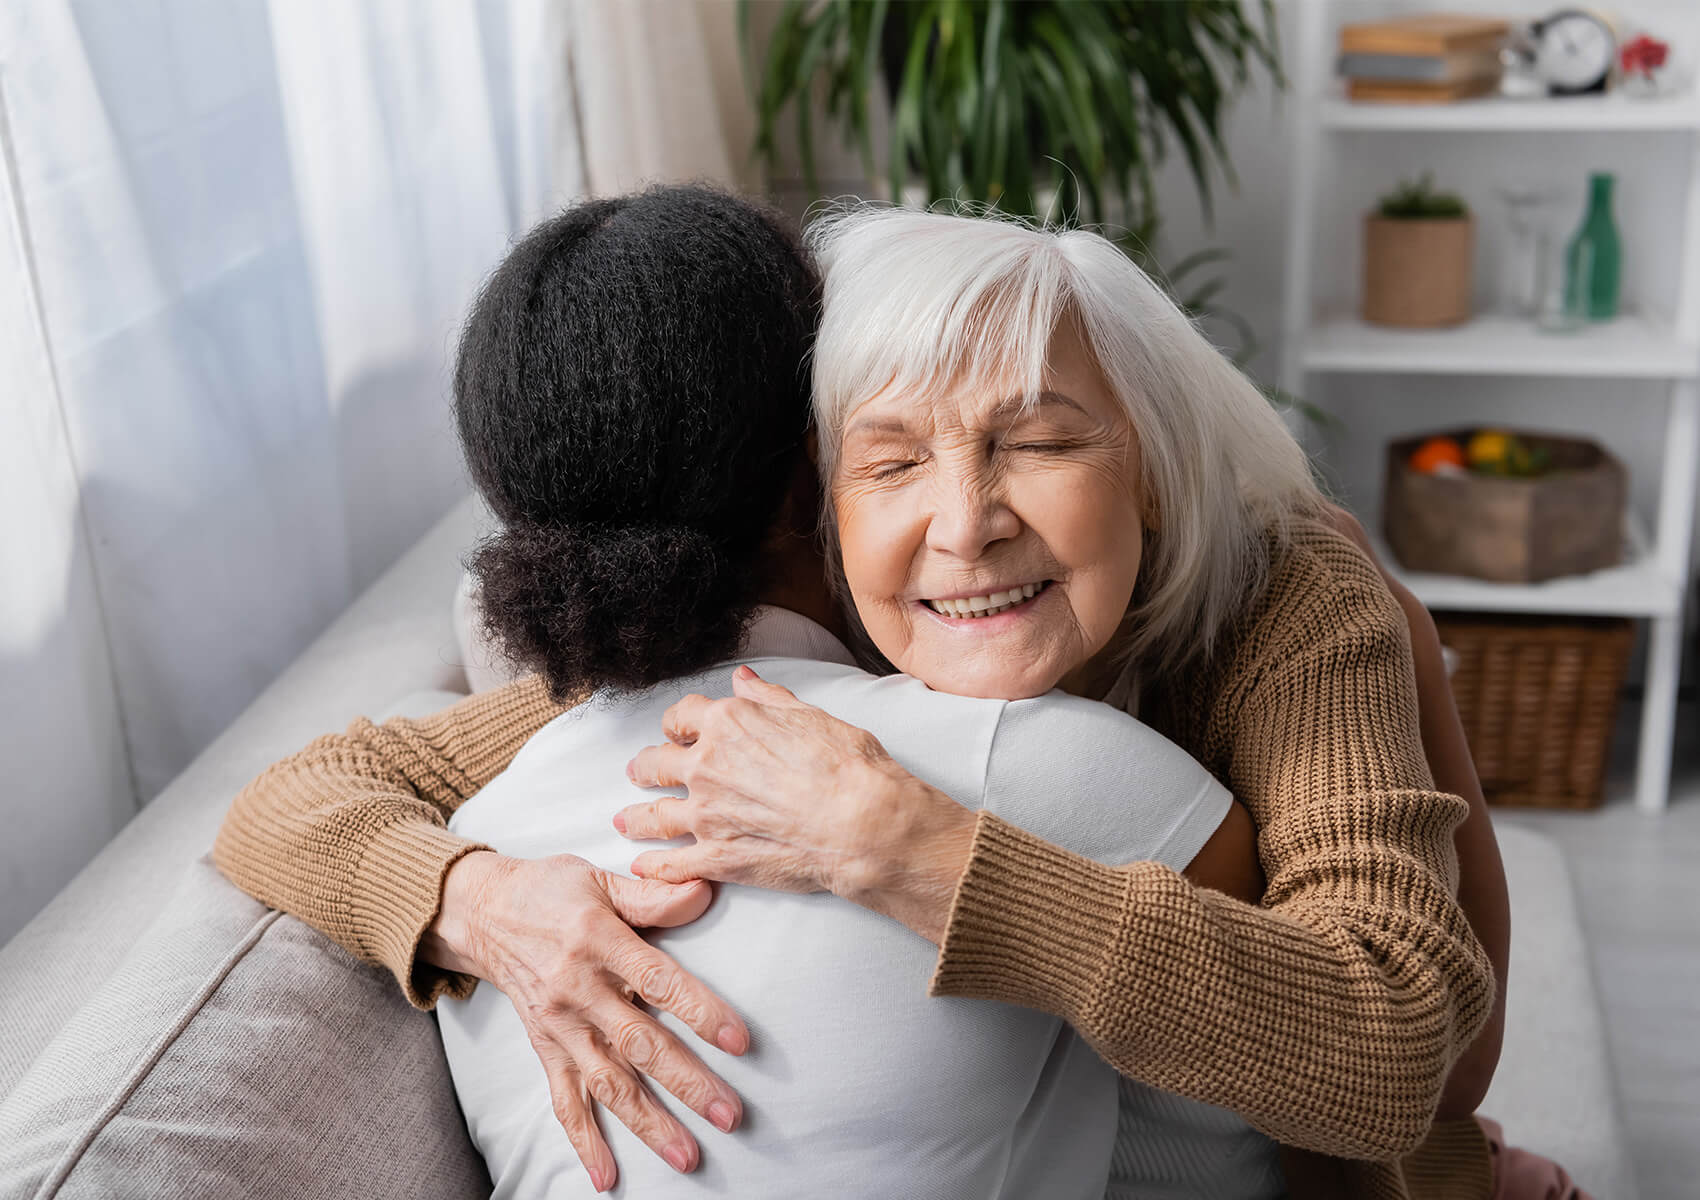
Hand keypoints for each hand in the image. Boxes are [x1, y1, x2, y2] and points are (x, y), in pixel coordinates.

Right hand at [426, 851, 748, 1191]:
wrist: (482, 912)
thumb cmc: (549, 891)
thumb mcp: (599, 879)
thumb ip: (653, 895)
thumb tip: (706, 889)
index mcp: (598, 941)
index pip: (657, 981)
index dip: (699, 1011)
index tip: (739, 1041)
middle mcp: (578, 990)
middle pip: (638, 1044)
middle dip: (686, 1083)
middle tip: (728, 1114)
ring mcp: (560, 1025)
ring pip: (608, 1083)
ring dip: (649, 1123)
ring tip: (688, 1156)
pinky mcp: (545, 1048)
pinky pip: (563, 1101)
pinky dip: (584, 1142)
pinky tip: (608, 1177)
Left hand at [618, 666, 977, 943]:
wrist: (862, 822)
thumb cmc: (847, 765)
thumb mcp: (810, 715)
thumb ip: (768, 698)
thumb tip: (742, 679)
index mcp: (728, 725)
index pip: (682, 716)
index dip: (677, 724)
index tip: (676, 731)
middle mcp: (707, 766)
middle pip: (657, 764)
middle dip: (646, 767)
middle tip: (639, 772)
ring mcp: (707, 815)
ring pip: (654, 816)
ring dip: (637, 818)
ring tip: (625, 821)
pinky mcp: (716, 857)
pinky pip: (671, 864)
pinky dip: (653, 867)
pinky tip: (643, 867)